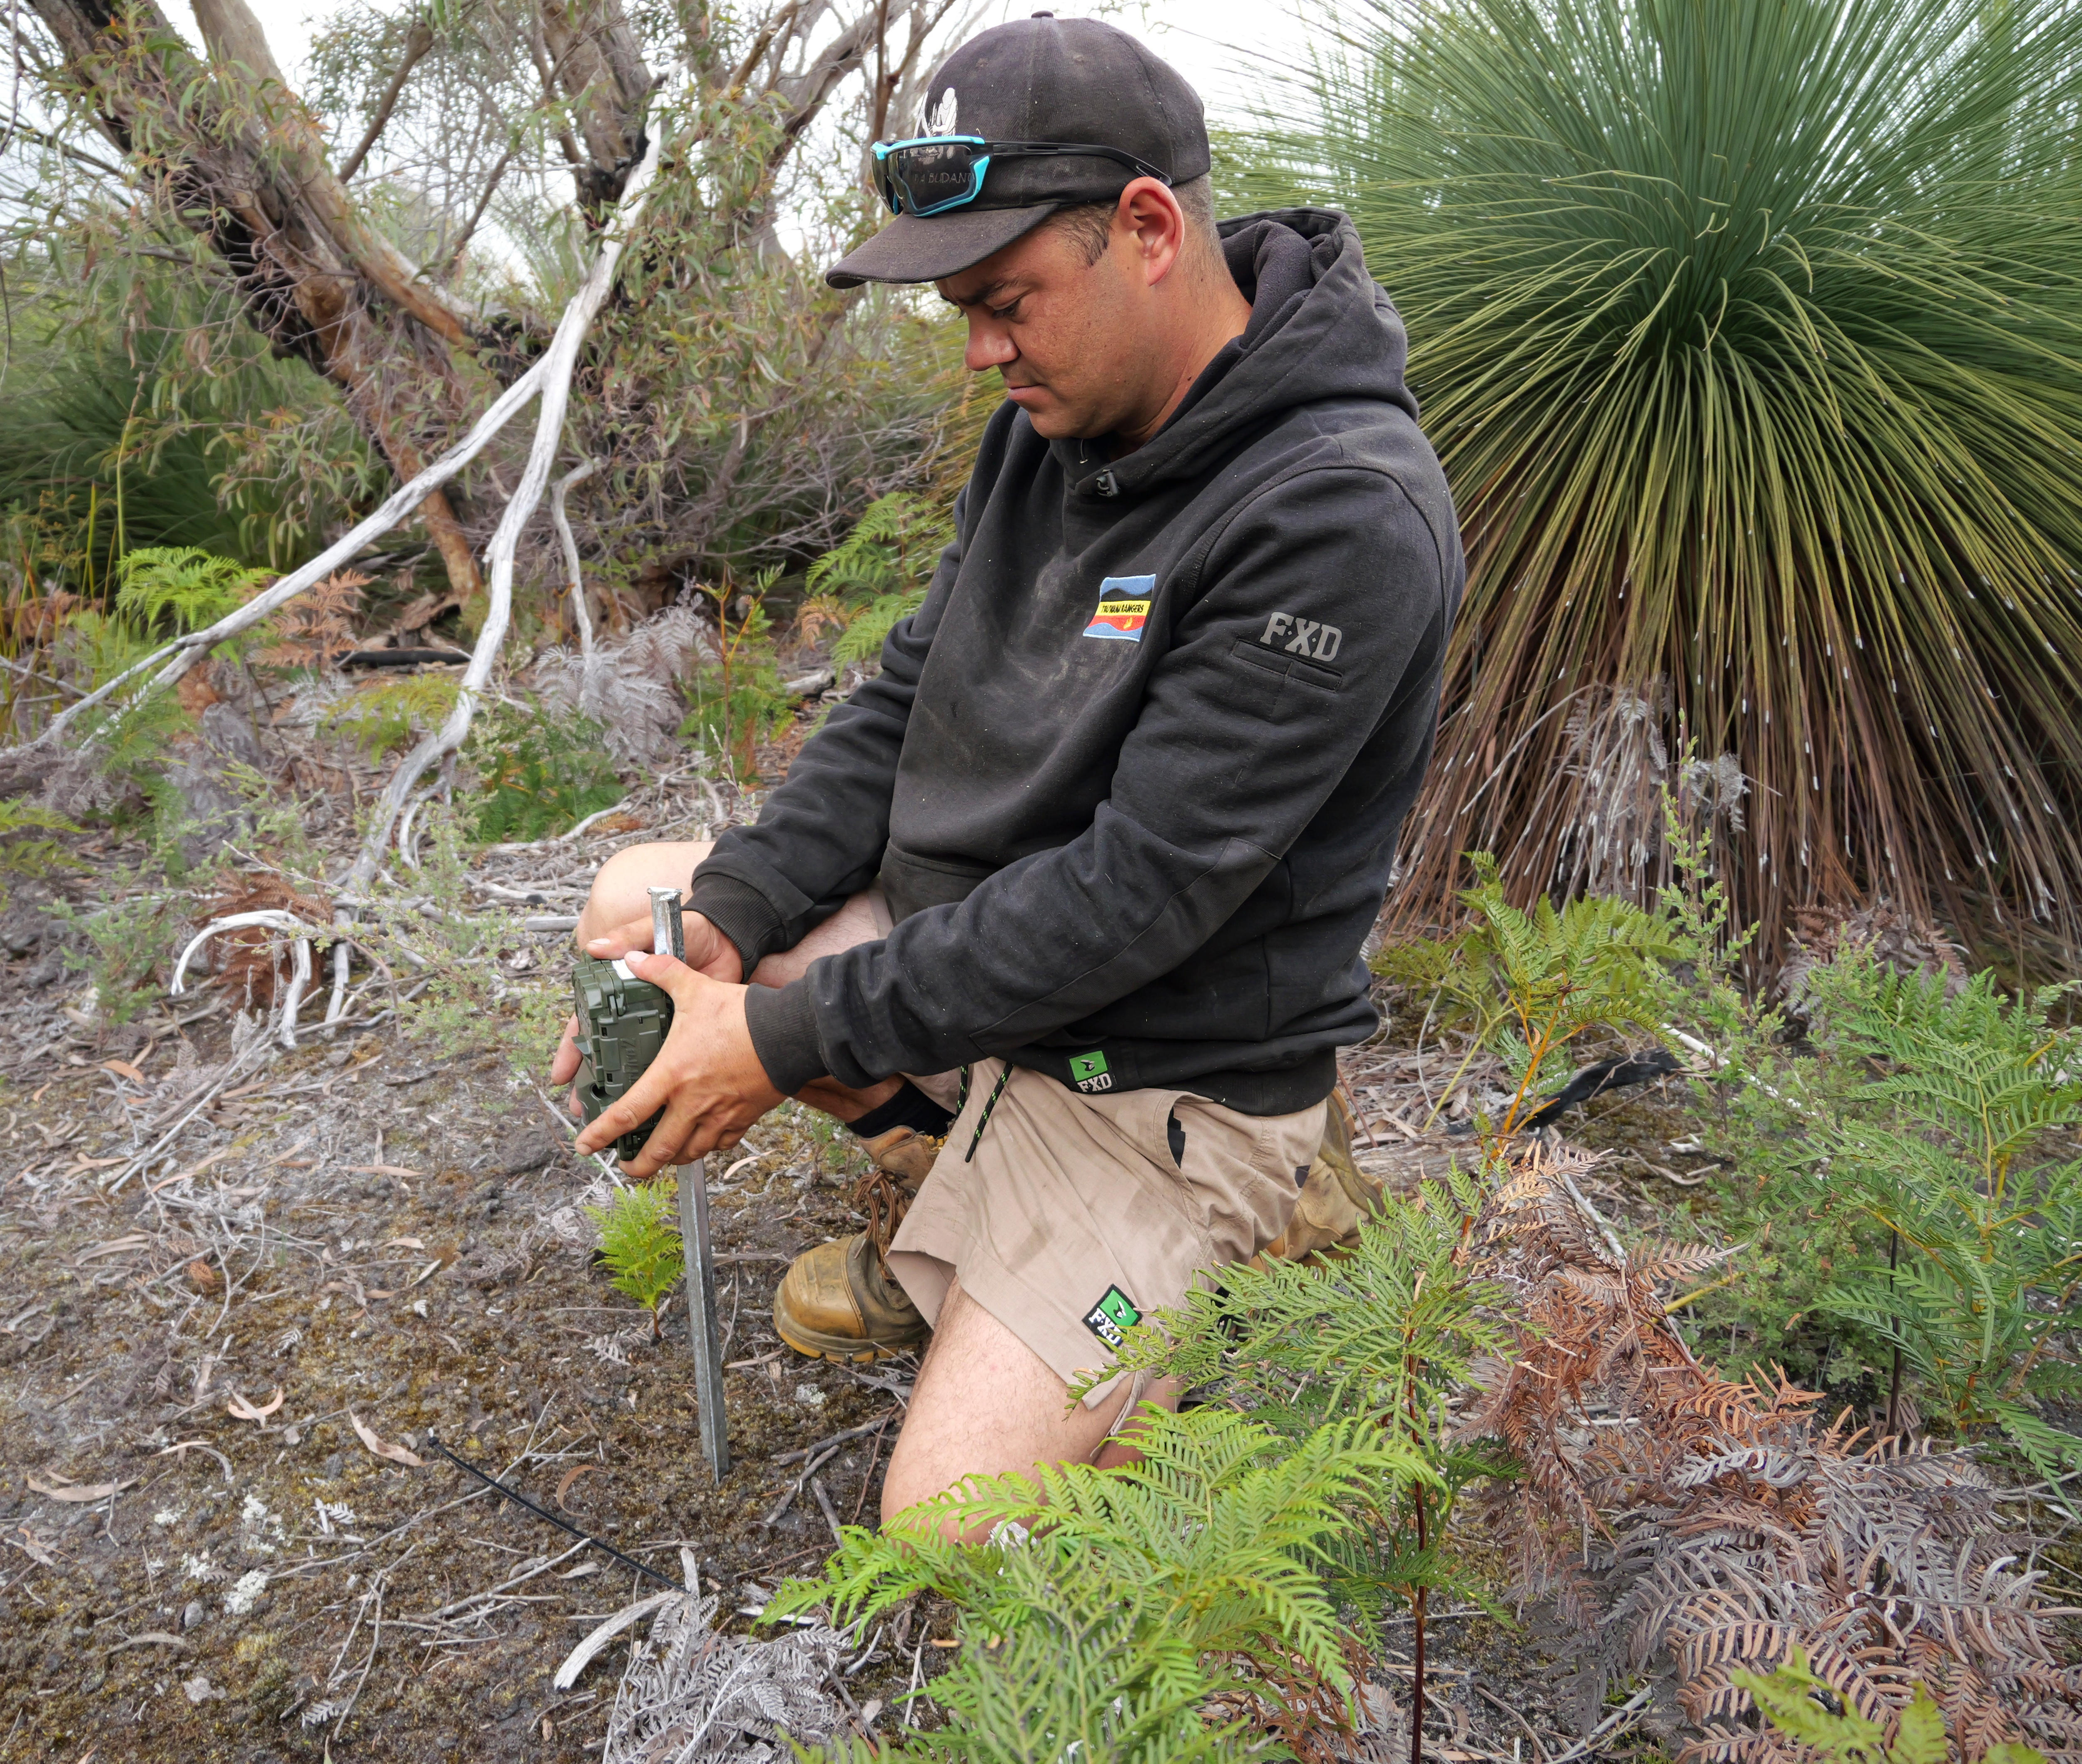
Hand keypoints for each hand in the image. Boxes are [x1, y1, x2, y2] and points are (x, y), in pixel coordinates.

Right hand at [548, 909, 741, 1099]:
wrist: (732, 938)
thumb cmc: (690, 932)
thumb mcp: (655, 932)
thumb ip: (628, 938)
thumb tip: (595, 947)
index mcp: (622, 991)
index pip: (588, 1023)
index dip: (572, 1050)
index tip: (561, 1075)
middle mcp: (637, 1014)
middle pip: (606, 1054)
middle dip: (591, 1083)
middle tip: (582, 1108)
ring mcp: (662, 1028)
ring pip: (635, 1066)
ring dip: (622, 1093)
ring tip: (613, 1120)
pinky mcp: (687, 1038)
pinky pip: (670, 1067)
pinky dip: (662, 1088)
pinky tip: (658, 1109)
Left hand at [571, 949, 782, 1177]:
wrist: (789, 1033)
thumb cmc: (742, 1015)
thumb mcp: (695, 989)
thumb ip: (660, 972)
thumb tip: (632, 958)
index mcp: (673, 1075)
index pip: (627, 1114)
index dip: (601, 1134)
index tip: (585, 1146)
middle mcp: (693, 1103)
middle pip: (658, 1150)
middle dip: (638, 1165)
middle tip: (626, 1168)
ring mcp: (720, 1115)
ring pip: (689, 1152)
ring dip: (671, 1159)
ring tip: (661, 1158)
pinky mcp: (744, 1118)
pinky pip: (720, 1144)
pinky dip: (706, 1148)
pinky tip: (701, 1142)